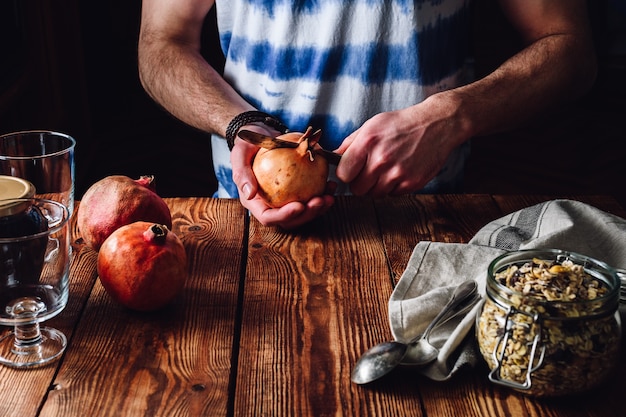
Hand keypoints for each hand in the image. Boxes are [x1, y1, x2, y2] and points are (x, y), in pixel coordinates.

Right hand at [230, 126, 334, 228]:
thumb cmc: (247, 144)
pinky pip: (310, 196)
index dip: (284, 216)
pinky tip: (331, 185)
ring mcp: (285, 199)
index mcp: (254, 201)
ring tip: (329, 196)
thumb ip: (242, 173)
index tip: (299, 205)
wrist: (260, 134)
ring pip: (303, 212)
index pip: (268, 217)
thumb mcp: (239, 153)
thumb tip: (250, 194)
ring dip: (318, 208)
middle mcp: (270, 204)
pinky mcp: (297, 191)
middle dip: (307, 214)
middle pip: (289, 220)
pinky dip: (322, 193)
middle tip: (320, 201)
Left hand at [335, 95, 465, 196]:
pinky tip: (400, 171)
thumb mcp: (373, 125)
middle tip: (370, 171)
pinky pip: (392, 194)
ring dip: (377, 186)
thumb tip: (333, 157)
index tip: (352, 170)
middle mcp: (381, 159)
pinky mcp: (412, 183)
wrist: (437, 125)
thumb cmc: (402, 124)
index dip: (346, 174)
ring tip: (386, 170)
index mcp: (368, 142)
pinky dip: (394, 187)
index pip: (343, 174)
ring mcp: (398, 173)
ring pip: (374, 194)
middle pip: (357, 189)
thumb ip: (351, 143)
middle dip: (361, 182)